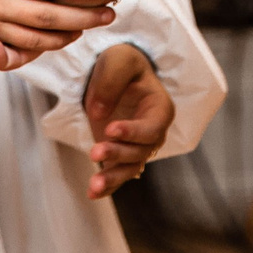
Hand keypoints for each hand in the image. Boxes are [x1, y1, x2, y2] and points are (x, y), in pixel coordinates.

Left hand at [83, 44, 172, 197]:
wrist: (113, 73)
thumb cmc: (122, 64)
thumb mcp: (118, 60)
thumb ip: (111, 81)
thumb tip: (100, 114)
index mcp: (160, 108)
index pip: (152, 127)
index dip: (134, 131)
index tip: (110, 129)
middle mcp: (152, 132)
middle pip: (141, 151)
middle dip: (118, 154)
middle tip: (95, 152)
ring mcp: (136, 146)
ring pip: (130, 168)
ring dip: (113, 177)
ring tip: (94, 185)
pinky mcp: (119, 154)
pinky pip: (117, 174)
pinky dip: (107, 185)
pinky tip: (93, 193)